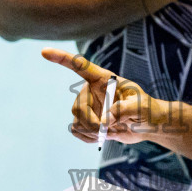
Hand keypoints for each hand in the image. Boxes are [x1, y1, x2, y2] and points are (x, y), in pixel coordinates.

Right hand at [43, 48, 160, 144]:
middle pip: (78, 107)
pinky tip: (102, 136)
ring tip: (110, 131)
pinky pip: (76, 131)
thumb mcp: (140, 106)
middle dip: (91, 123)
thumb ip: (123, 110)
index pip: (80, 66)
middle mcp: (92, 90)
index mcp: (104, 79)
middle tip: (107, 130)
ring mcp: (88, 106)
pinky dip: (88, 138)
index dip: (62, 58)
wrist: (146, 125)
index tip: (44, 52)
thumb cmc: (146, 109)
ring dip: (92, 132)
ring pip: (77, 121)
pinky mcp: (87, 121)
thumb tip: (103, 121)